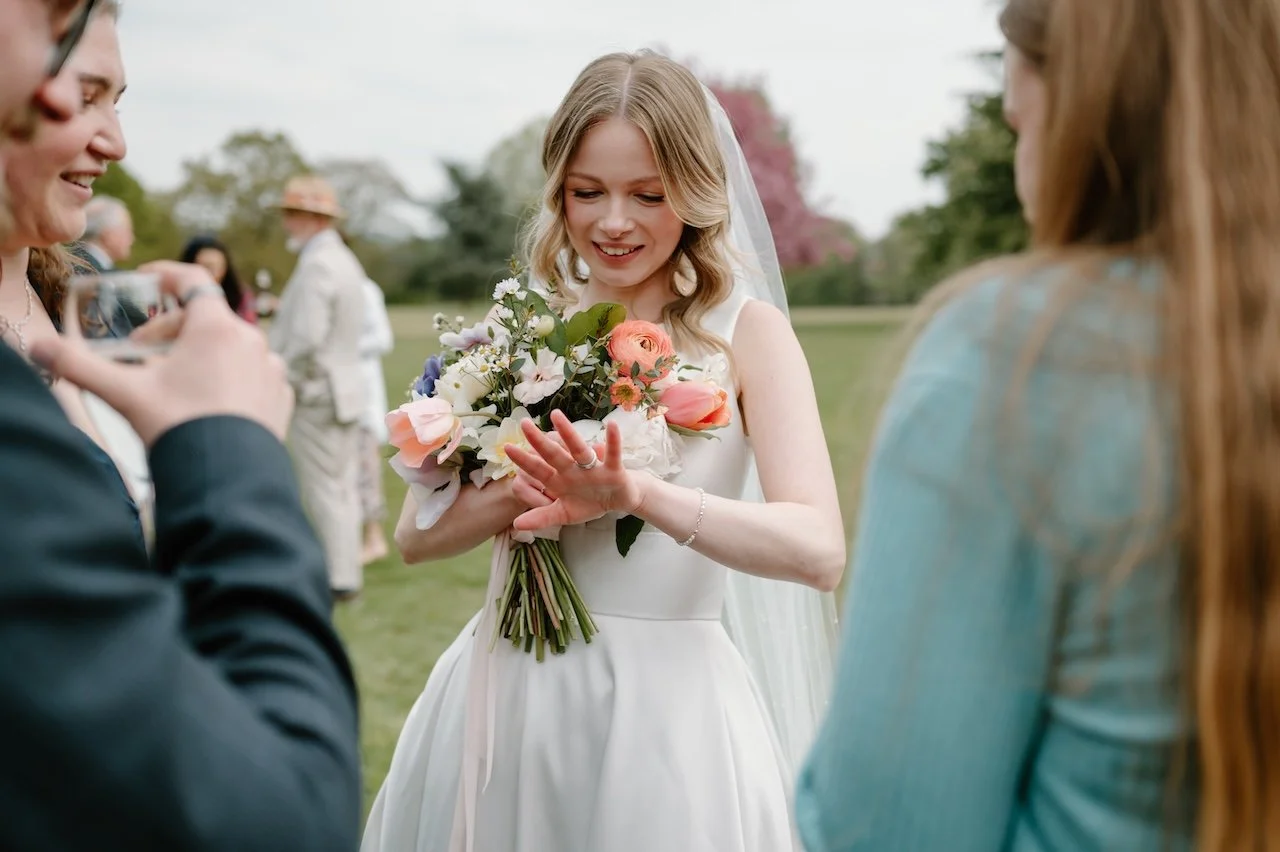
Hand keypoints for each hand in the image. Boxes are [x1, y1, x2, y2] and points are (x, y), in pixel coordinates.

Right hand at [30, 260, 293, 444]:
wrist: (227, 479)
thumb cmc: (178, 427)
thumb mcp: (124, 393)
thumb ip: (79, 366)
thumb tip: (37, 349)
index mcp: (216, 328)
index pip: (193, 281)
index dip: (167, 275)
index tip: (149, 278)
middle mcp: (252, 341)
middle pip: (208, 318)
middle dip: (173, 328)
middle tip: (144, 350)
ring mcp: (272, 369)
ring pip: (233, 347)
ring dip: (204, 354)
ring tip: (178, 379)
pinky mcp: (282, 396)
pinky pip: (254, 374)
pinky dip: (232, 377)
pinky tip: (212, 399)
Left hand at [506, 409, 643, 530]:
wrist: (618, 500)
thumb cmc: (589, 502)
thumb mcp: (564, 514)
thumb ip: (542, 517)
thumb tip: (516, 525)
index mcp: (560, 480)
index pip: (538, 469)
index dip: (523, 460)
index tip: (506, 447)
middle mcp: (573, 470)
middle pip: (554, 454)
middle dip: (539, 441)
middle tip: (523, 423)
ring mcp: (592, 468)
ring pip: (578, 449)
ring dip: (568, 433)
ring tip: (556, 415)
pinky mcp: (613, 469)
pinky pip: (613, 454)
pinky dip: (613, 441)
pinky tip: (611, 425)